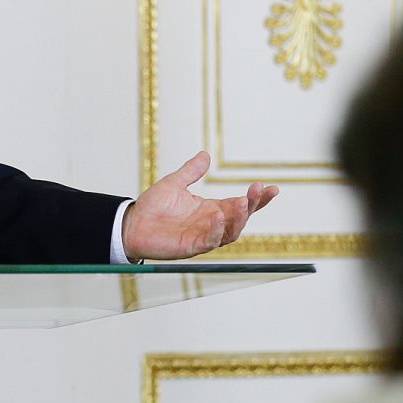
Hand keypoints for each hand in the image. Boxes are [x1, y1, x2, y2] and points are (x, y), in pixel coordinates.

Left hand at [121, 150, 276, 260]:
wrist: (131, 224)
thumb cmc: (153, 207)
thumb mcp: (174, 183)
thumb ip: (191, 171)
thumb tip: (206, 155)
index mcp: (211, 209)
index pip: (240, 204)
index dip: (256, 198)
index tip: (271, 187)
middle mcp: (211, 224)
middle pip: (240, 218)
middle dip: (252, 205)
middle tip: (259, 191)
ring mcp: (203, 236)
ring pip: (230, 232)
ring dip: (238, 219)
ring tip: (242, 202)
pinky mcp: (190, 246)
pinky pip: (209, 241)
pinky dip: (216, 231)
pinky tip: (218, 217)